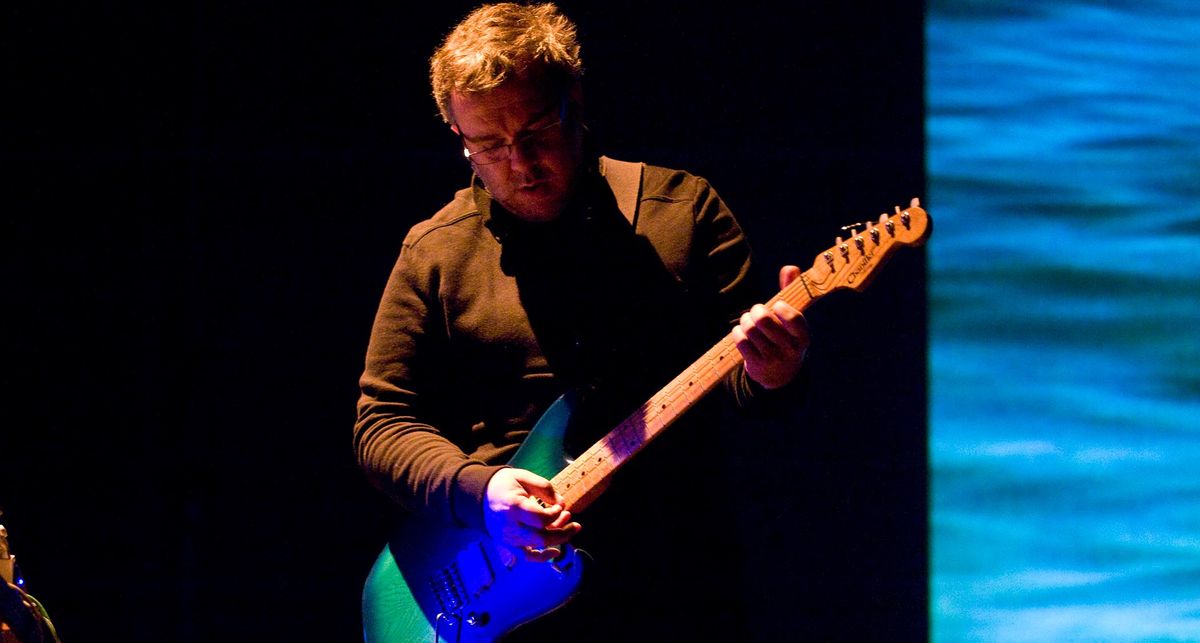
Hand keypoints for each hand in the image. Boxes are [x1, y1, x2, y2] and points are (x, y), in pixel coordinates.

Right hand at [484, 468, 581, 562]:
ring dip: (557, 539)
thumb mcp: (523, 477)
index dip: (556, 513)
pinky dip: (542, 557)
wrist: (479, 496)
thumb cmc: (503, 484)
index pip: (541, 518)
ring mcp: (508, 538)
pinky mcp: (508, 544)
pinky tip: (556, 552)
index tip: (559, 505)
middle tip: (577, 525)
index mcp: (513, 507)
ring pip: (537, 547)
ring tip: (568, 527)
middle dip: (564, 533)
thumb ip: (545, 487)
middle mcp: (510, 526)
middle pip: (542, 538)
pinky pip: (526, 557)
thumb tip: (562, 503)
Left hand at [732, 265, 810, 389]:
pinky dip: (737, 333)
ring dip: (745, 320)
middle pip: (764, 321)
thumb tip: (790, 268)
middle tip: (757, 312)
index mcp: (803, 336)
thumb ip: (791, 292)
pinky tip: (742, 333)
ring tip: (749, 321)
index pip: (794, 319)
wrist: (781, 375)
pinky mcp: (757, 365)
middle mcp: (790, 350)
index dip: (781, 308)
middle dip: (756, 311)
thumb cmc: (785, 337)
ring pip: (750, 329)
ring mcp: (773, 359)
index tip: (777, 306)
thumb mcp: (792, 319)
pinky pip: (741, 341)